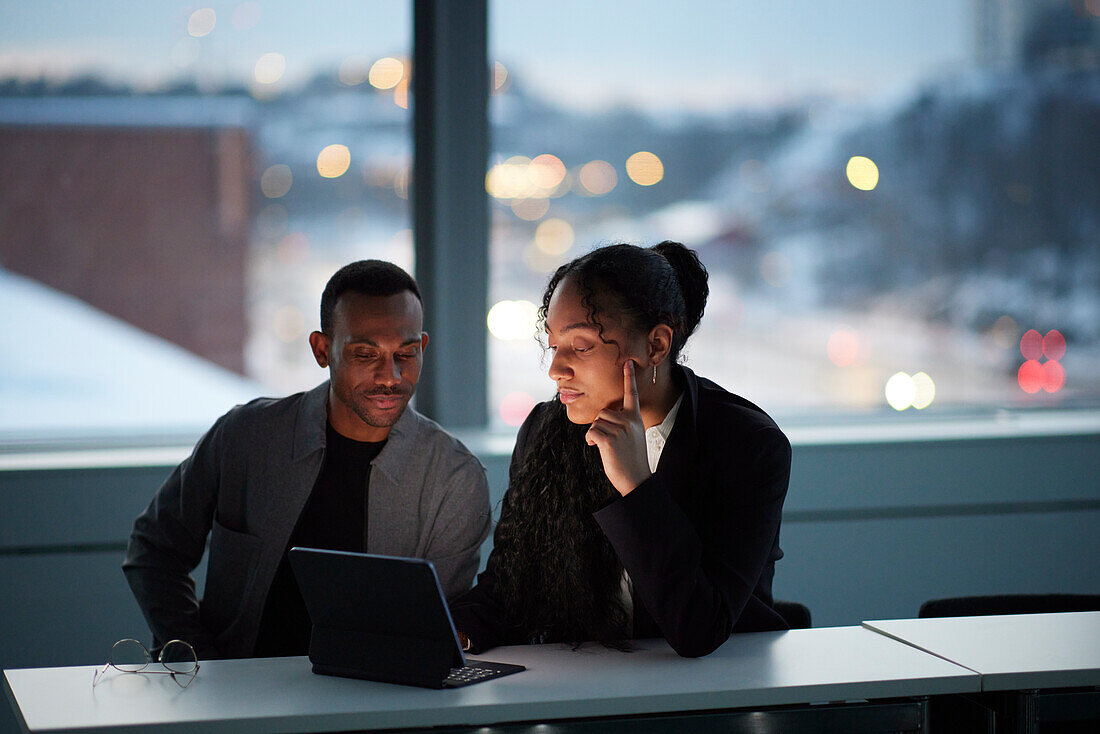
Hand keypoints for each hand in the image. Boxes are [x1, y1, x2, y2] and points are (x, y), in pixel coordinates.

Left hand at [585, 360, 650, 495]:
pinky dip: (590, 440)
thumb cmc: (631, 459)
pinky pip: (591, 432)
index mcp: (635, 418)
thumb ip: (622, 423)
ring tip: (606, 446)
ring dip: (595, 434)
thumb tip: (603, 416)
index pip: (632, 394)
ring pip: (596, 422)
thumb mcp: (632, 436)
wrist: (636, 479)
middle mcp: (628, 421)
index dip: (629, 377)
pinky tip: (596, 447)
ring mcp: (619, 430)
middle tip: (609, 441)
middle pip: (603, 412)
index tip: (628, 362)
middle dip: (600, 425)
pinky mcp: (609, 440)